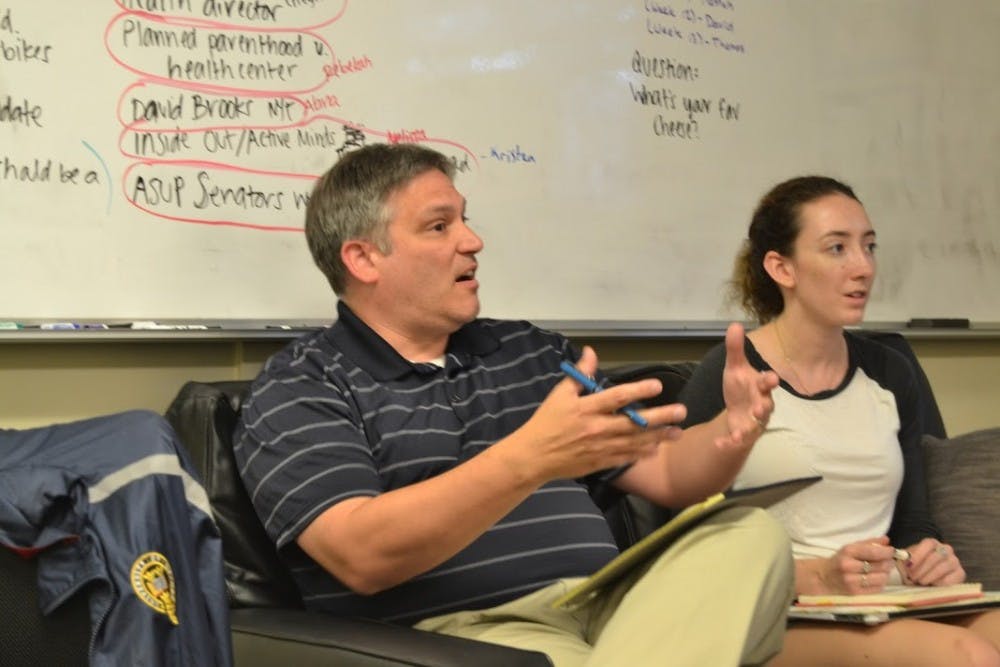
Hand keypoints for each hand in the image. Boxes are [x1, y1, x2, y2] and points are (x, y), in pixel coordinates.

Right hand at [510, 346, 683, 481]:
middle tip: (681, 412)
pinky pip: (626, 458)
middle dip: (660, 417)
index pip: (617, 397)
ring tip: (677, 433)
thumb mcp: (559, 394)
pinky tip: (655, 448)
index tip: (658, 385)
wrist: (534, 456)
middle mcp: (597, 428)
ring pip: (635, 442)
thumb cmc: (546, 422)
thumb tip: (591, 352)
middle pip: (634, 422)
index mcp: (586, 408)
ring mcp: (600, 447)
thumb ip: (579, 374)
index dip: (639, 390)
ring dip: (658, 437)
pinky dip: (641, 454)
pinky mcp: (600, 462)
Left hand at [717, 323, 779, 449]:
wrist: (738, 410)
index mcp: (760, 386)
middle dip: (763, 407)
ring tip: (739, 434)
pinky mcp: (743, 433)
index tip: (772, 378)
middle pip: (765, 407)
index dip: (769, 380)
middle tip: (760, 408)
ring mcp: (753, 421)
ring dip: (748, 429)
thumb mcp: (734, 367)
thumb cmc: (741, 387)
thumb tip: (734, 325)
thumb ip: (735, 349)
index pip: (767, 382)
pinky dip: (729, 443)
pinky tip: (719, 444)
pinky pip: (738, 440)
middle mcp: (761, 405)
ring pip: (754, 426)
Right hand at [819, 536, 896, 593]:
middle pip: (880, 566)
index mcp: (848, 552)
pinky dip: (881, 583)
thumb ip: (869, 543)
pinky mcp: (855, 593)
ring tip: (883, 571)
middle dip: (889, 563)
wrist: (823, 577)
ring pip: (881, 578)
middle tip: (889, 561)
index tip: (892, 551)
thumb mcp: (851, 548)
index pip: (873, 552)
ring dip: (886, 574)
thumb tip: (886, 540)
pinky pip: (877, 589)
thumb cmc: (840, 560)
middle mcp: (849, 566)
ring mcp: (852, 581)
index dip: (887, 552)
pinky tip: (876, 579)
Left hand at [901, 538, 965, 585]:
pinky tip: (932, 585)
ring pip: (944, 566)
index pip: (928, 544)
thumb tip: (898, 556)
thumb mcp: (907, 561)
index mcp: (932, 543)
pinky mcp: (960, 574)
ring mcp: (955, 561)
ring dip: (930, 576)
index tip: (909, 565)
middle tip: (913, 577)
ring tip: (920, 582)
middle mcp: (946, 549)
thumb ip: (903, 558)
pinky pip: (953, 577)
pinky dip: (941, 582)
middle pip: (936, 556)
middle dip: (923, 568)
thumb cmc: (914, 568)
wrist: (926, 577)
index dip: (918, 554)